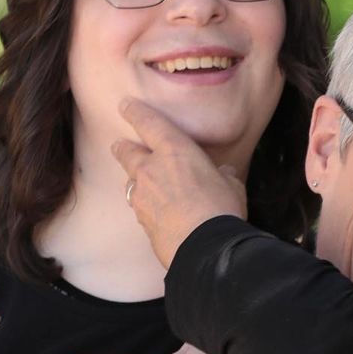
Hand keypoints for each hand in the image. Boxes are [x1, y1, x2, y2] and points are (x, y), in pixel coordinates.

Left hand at [112, 97, 246, 267]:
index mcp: (174, 149)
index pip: (147, 122)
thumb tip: (225, 173)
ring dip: (134, 180)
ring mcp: (142, 195)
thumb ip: (223, 175)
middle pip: (126, 151)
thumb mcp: (231, 185)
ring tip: (141, 182)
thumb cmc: (221, 209)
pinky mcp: (141, 220)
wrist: (205, 248)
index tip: (125, 105)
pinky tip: (155, 211)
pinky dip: (144, 205)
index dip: (134, 112)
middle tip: (121, 145)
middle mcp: (150, 168)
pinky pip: (138, 206)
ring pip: (129, 181)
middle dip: (123, 147)